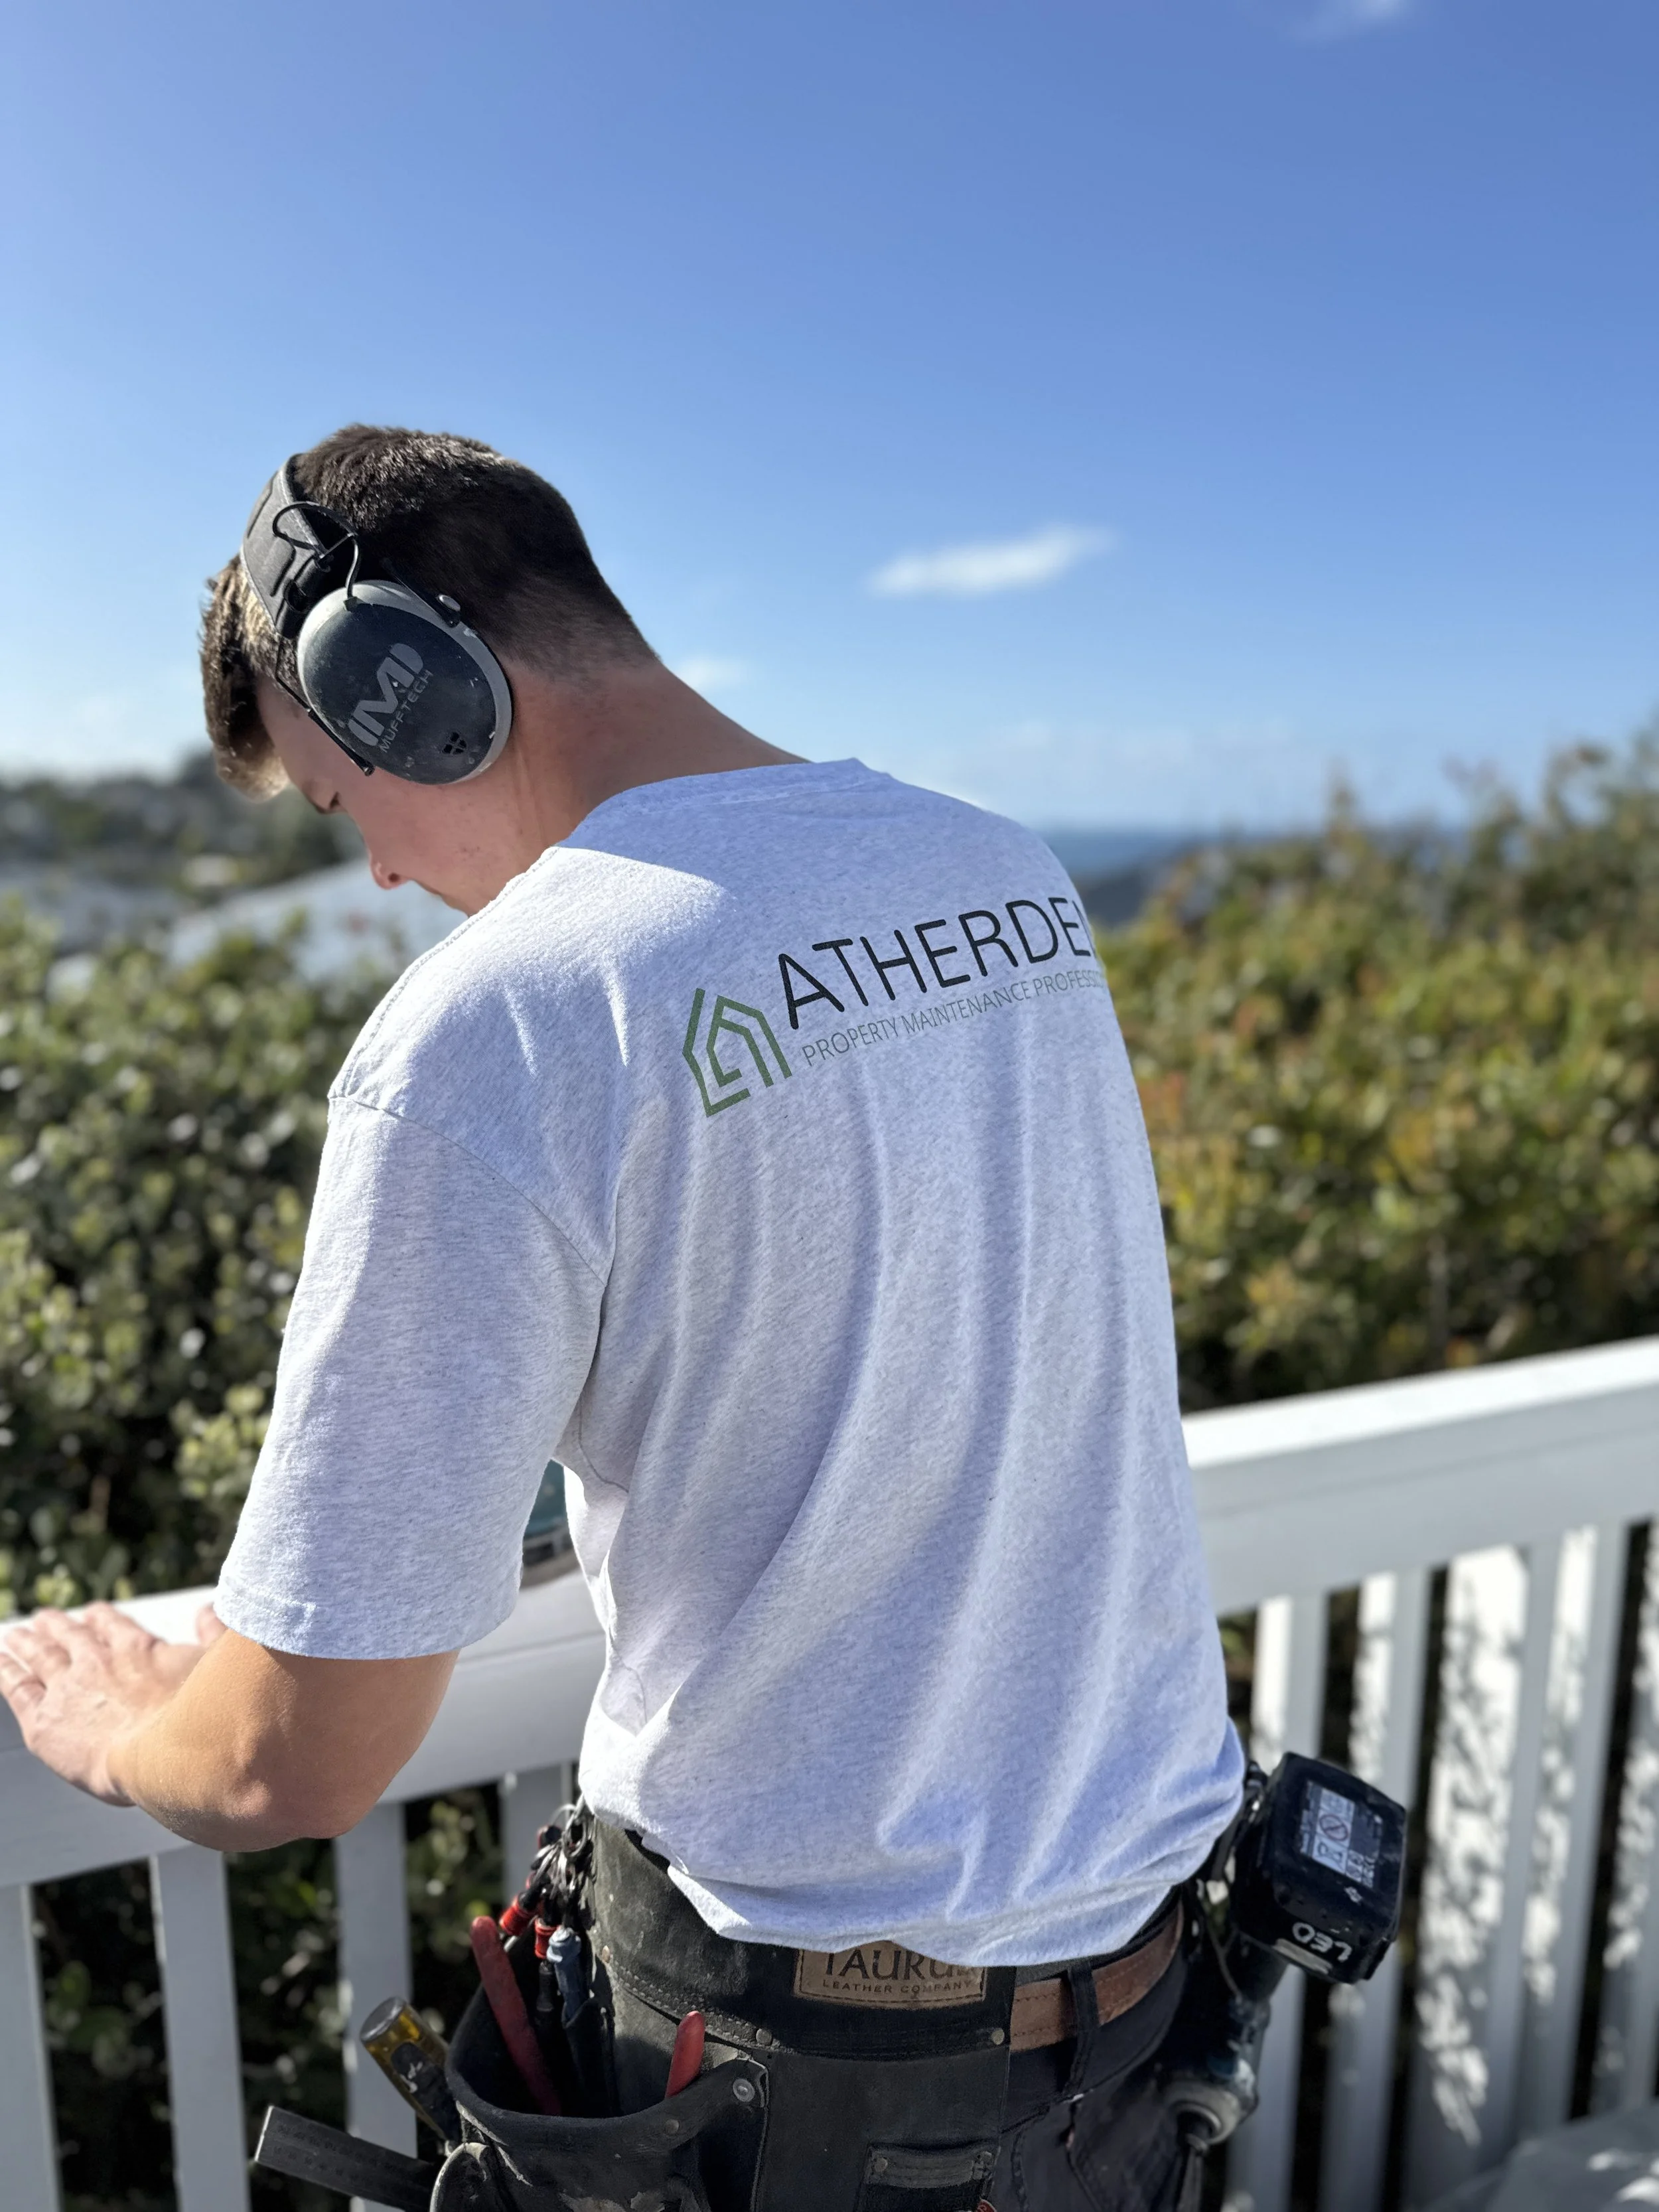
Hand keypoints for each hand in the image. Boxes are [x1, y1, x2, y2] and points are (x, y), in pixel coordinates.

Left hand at [0, 1601, 225, 1804]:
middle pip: (70, 1636)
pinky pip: (17, 1689)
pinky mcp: (43, 1721)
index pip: (111, 1625)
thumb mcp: (219, 1665)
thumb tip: (207, 1610)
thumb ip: (213, 1633)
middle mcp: (97, 1661)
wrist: (163, 1757)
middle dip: (57, 1626)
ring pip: (40, 1657)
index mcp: (137, 1648)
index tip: (93, 1613)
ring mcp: (67, 1689)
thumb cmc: (198, 1717)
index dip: (100, 1618)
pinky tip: (0, 1662)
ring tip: (17, 1635)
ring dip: (27, 1643)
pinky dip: (5, 1672)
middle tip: (44, 1619)